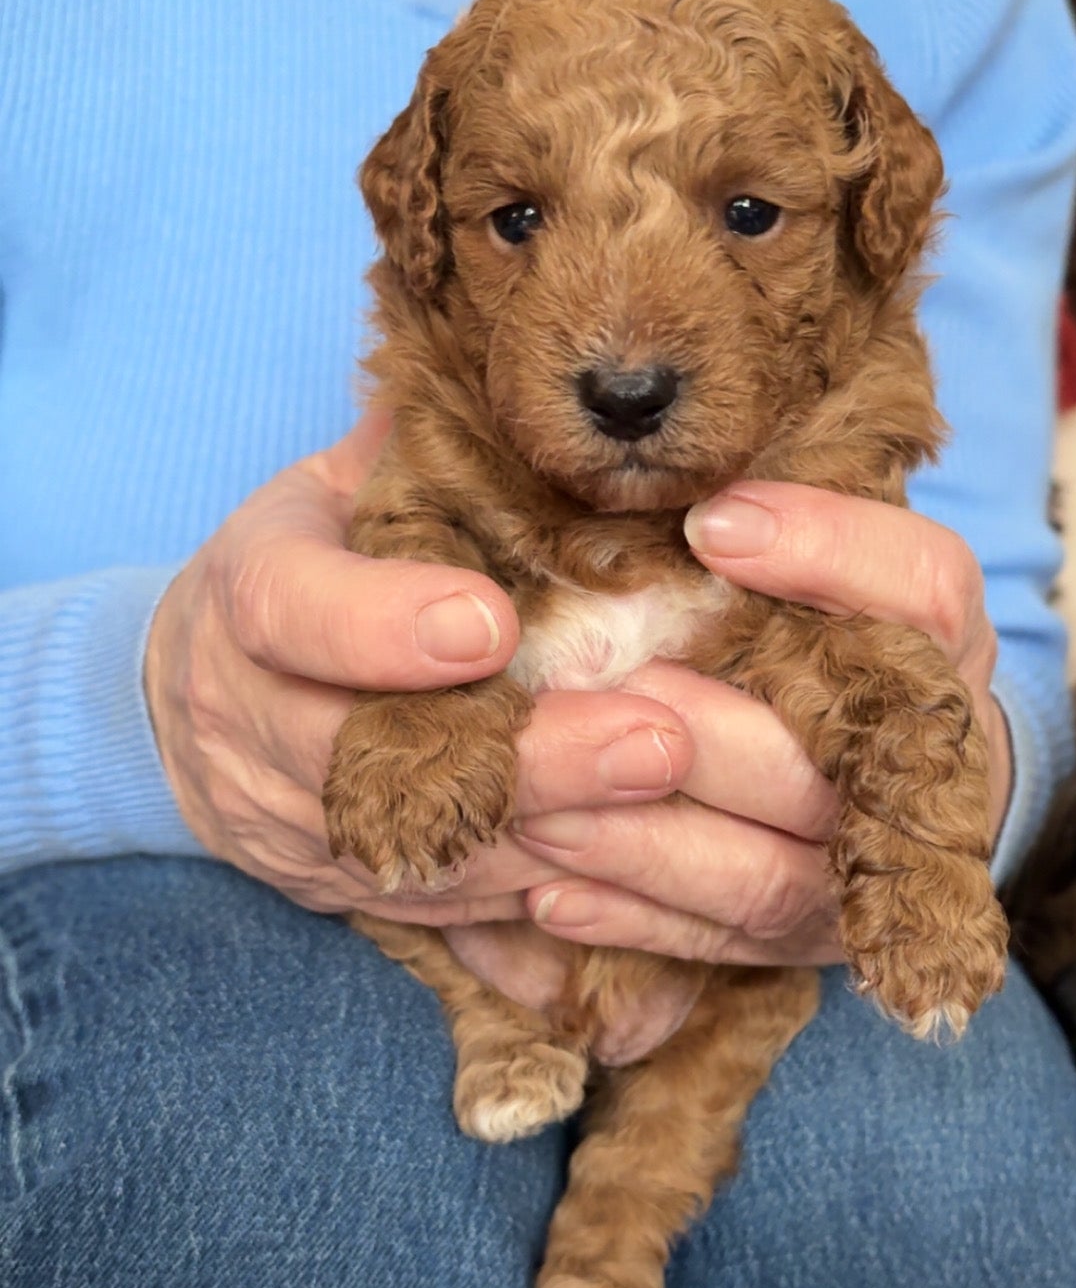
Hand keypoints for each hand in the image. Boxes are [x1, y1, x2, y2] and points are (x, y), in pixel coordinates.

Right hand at [144, 414, 697, 925]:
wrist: (193, 696)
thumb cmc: (310, 561)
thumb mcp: (338, 487)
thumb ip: (424, 451)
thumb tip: (543, 379)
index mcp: (246, 592)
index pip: (296, 610)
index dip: (387, 626)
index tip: (495, 626)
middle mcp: (244, 714)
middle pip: (369, 754)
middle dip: (522, 758)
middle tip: (656, 742)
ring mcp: (277, 816)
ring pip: (412, 846)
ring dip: (549, 836)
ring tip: (670, 807)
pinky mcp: (324, 886)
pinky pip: (432, 908)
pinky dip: (530, 894)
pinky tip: (631, 869)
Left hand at [505, 482, 1010, 967]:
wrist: (882, 778)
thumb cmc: (808, 631)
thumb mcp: (809, 564)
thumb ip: (752, 534)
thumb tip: (666, 492)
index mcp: (937, 643)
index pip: (922, 587)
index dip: (826, 553)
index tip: (711, 524)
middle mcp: (928, 763)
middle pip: (823, 762)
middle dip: (702, 736)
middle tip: (585, 698)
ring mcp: (867, 872)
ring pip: (762, 874)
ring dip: (640, 843)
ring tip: (533, 809)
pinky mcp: (806, 941)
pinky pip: (715, 943)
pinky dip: (627, 918)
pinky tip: (545, 894)